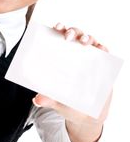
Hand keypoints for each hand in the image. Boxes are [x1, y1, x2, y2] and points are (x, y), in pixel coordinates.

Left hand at [32, 23, 111, 141]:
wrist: (85, 114)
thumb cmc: (67, 102)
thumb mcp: (56, 101)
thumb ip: (47, 99)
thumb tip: (37, 100)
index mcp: (61, 56)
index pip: (59, 37)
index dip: (58, 29)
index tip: (56, 27)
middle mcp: (75, 53)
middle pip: (75, 35)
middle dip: (72, 31)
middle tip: (68, 36)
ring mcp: (89, 57)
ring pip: (89, 40)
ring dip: (87, 37)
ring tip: (84, 42)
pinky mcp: (102, 65)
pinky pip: (104, 53)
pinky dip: (103, 49)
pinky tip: (101, 49)